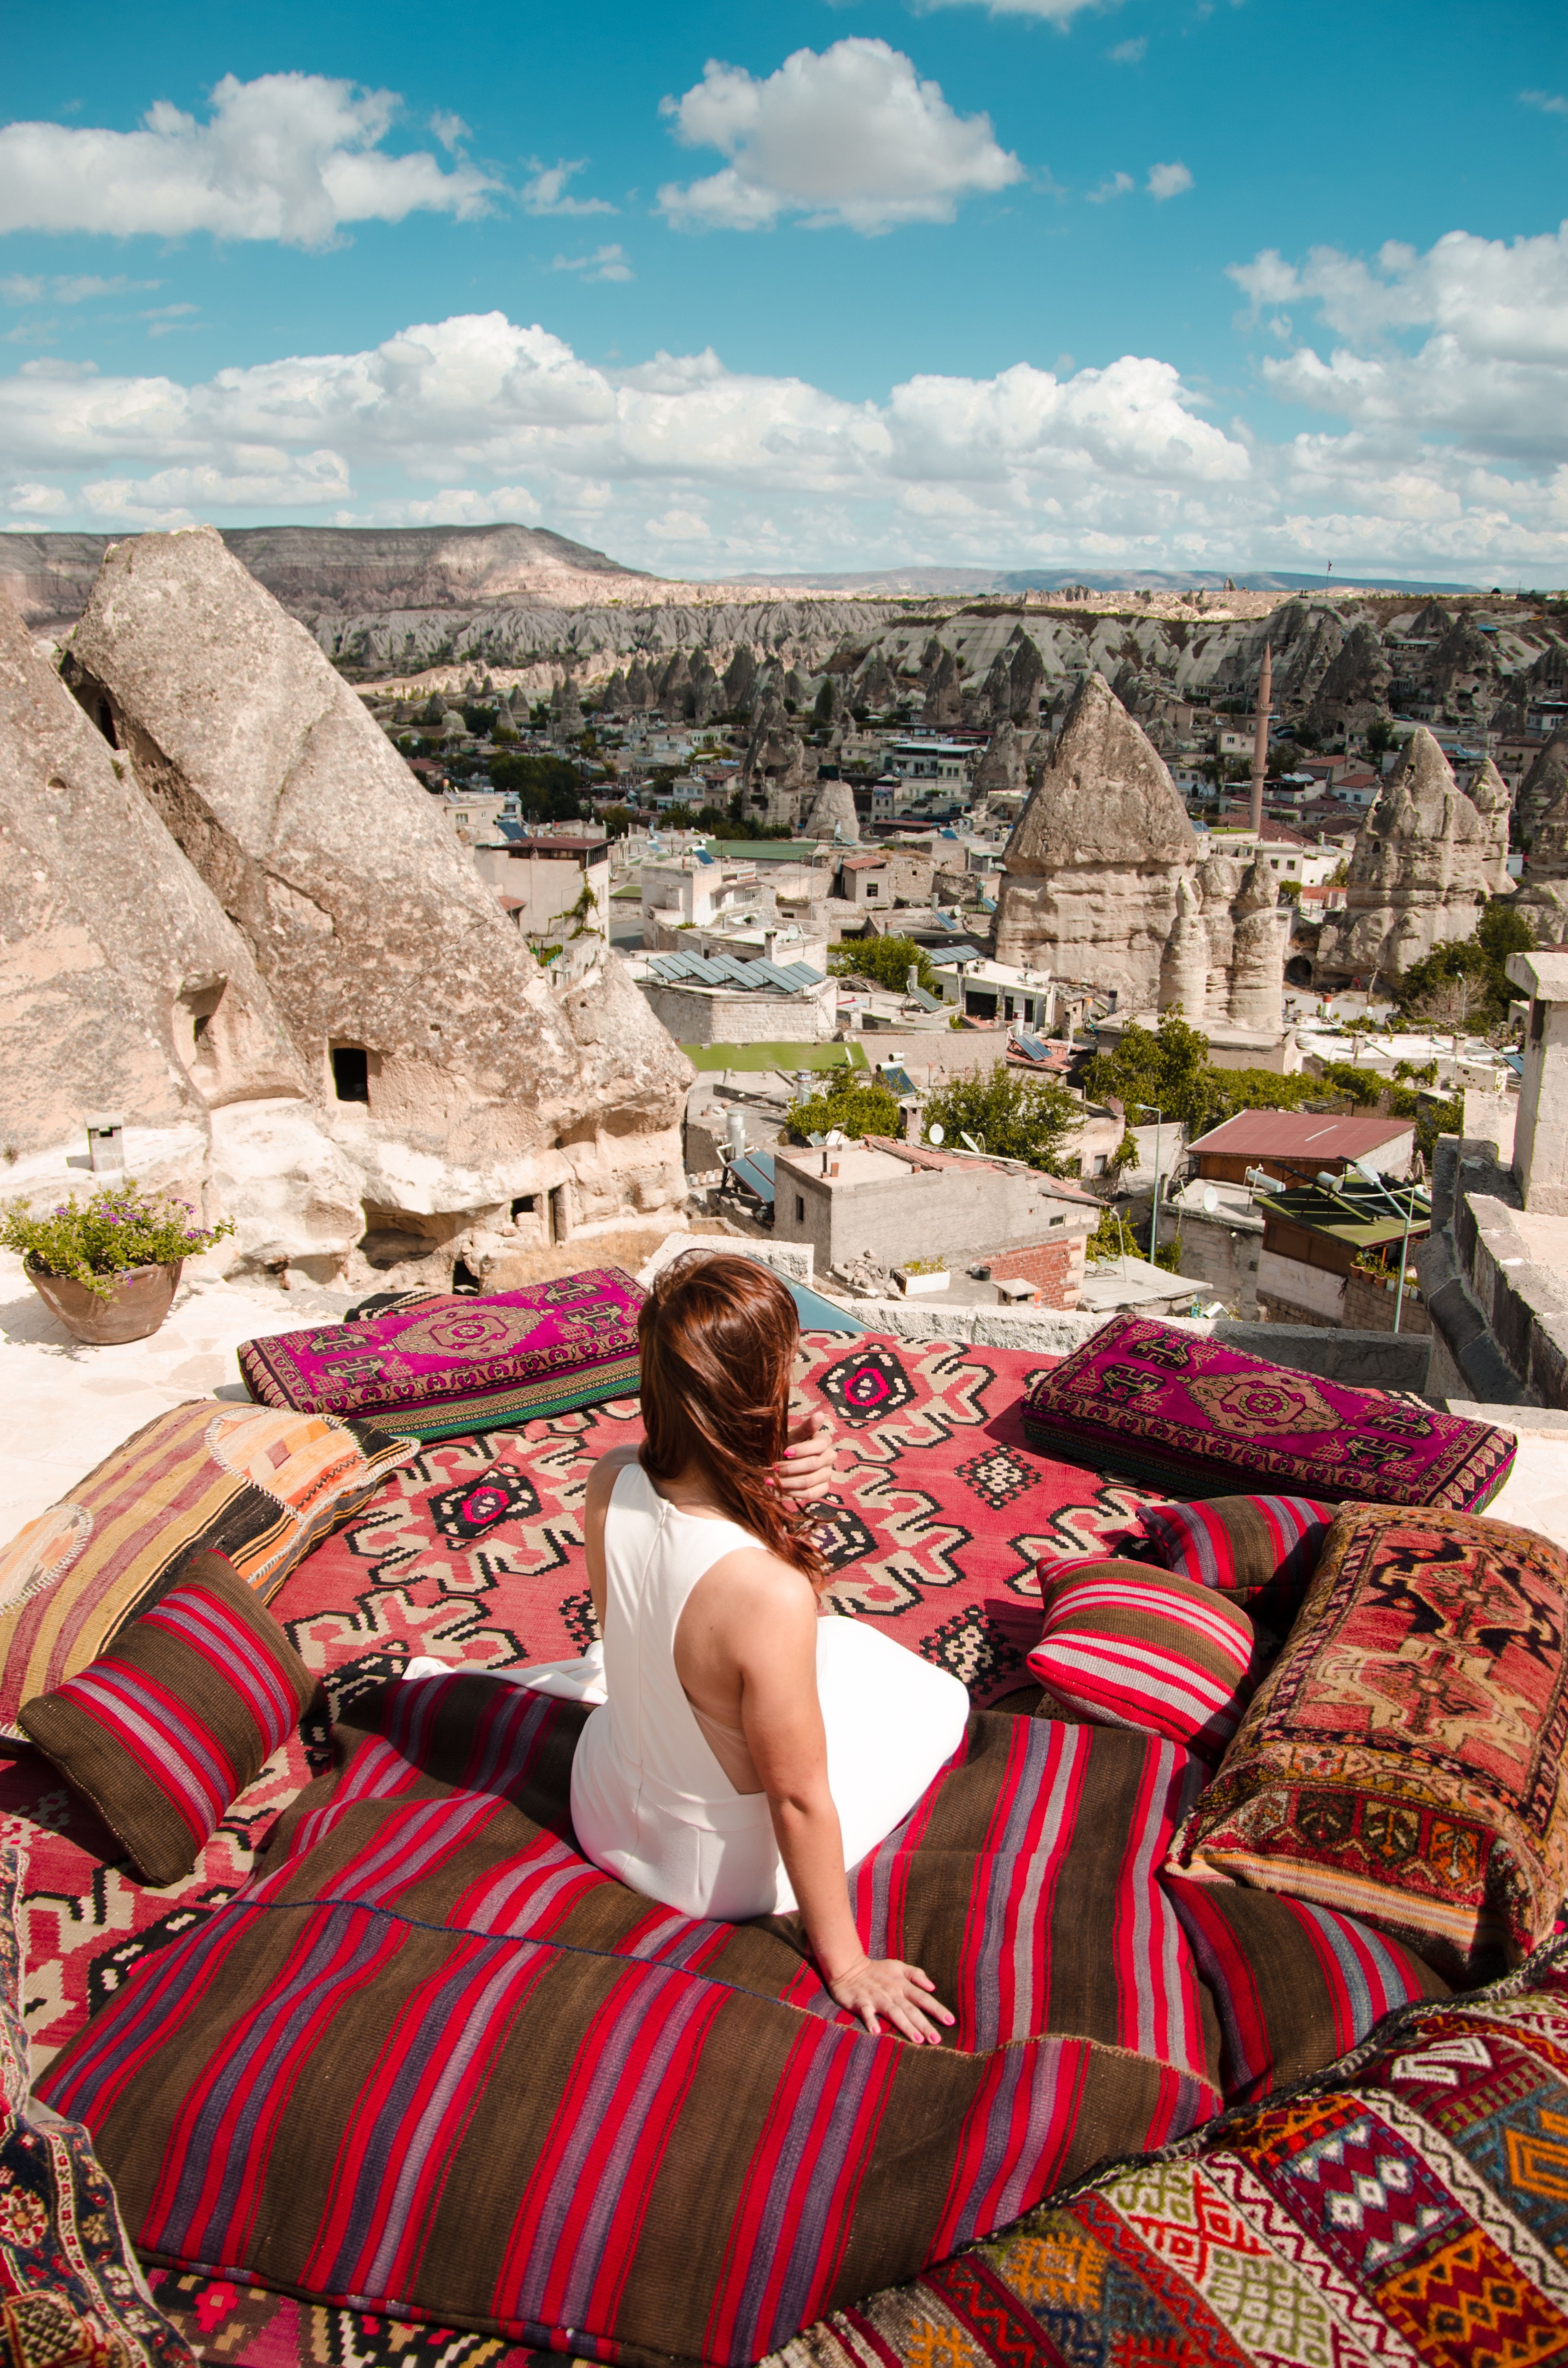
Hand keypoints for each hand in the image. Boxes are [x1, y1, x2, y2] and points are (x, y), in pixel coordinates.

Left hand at [773, 1408, 837, 1504]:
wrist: (784, 1460)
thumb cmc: (789, 1445)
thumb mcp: (794, 1435)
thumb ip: (807, 1426)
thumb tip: (820, 1414)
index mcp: (825, 1441)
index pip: (819, 1445)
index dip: (802, 1450)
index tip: (784, 1452)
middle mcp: (830, 1457)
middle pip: (813, 1464)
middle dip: (790, 1467)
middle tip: (773, 1467)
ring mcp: (827, 1474)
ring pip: (809, 1481)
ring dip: (788, 1481)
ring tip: (771, 1479)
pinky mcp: (823, 1488)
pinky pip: (810, 1494)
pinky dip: (792, 1492)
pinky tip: (779, 1489)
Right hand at [826, 1955, 954, 2044]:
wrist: (848, 1966)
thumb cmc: (876, 1970)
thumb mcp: (898, 1966)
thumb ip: (916, 1974)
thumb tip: (933, 1986)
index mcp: (901, 1984)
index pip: (923, 1998)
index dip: (937, 2009)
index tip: (950, 2021)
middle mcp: (891, 1992)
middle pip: (911, 2009)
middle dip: (924, 2024)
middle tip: (937, 2040)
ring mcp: (876, 1997)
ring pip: (893, 2013)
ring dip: (905, 2025)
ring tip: (917, 2040)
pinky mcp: (860, 2002)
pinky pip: (866, 2012)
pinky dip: (871, 2021)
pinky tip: (876, 2032)